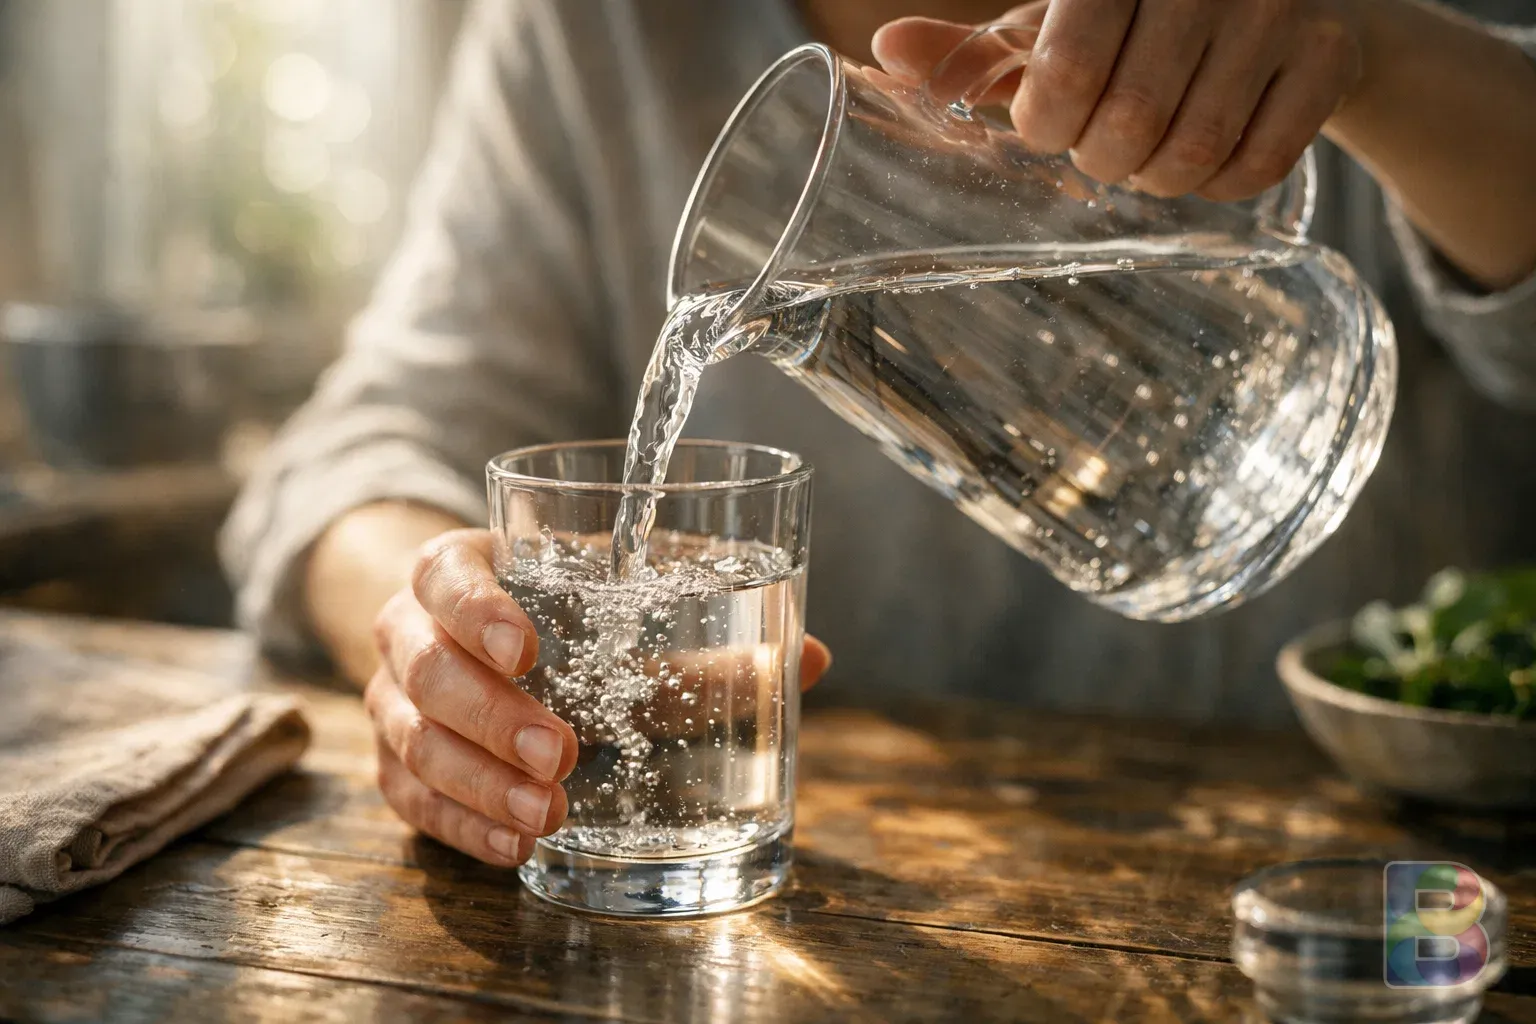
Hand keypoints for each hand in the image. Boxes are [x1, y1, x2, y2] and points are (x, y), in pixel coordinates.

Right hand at [365, 528, 831, 866]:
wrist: (473, 639)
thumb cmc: (560, 611)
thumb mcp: (624, 610)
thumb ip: (702, 634)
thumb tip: (809, 656)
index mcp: (458, 567)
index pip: (445, 576)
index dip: (478, 609)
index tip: (528, 647)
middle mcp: (409, 630)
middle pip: (426, 669)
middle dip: (492, 717)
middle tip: (560, 751)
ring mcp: (393, 702)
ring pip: (413, 744)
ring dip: (481, 784)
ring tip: (546, 813)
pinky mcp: (398, 766)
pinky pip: (413, 802)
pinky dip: (465, 827)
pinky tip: (516, 847)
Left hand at [872, 0, 1363, 199]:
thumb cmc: (1140, 22)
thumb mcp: (1056, 27)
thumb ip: (977, 50)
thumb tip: (884, 51)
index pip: (1065, 71)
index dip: (1049, 123)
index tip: (1052, 123)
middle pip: (1130, 124)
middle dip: (1103, 159)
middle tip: (1106, 145)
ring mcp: (1279, 9)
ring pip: (1193, 154)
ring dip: (1159, 179)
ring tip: (1152, 153)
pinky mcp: (1333, 55)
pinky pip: (1258, 167)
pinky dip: (1222, 184)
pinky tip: (1212, 153)